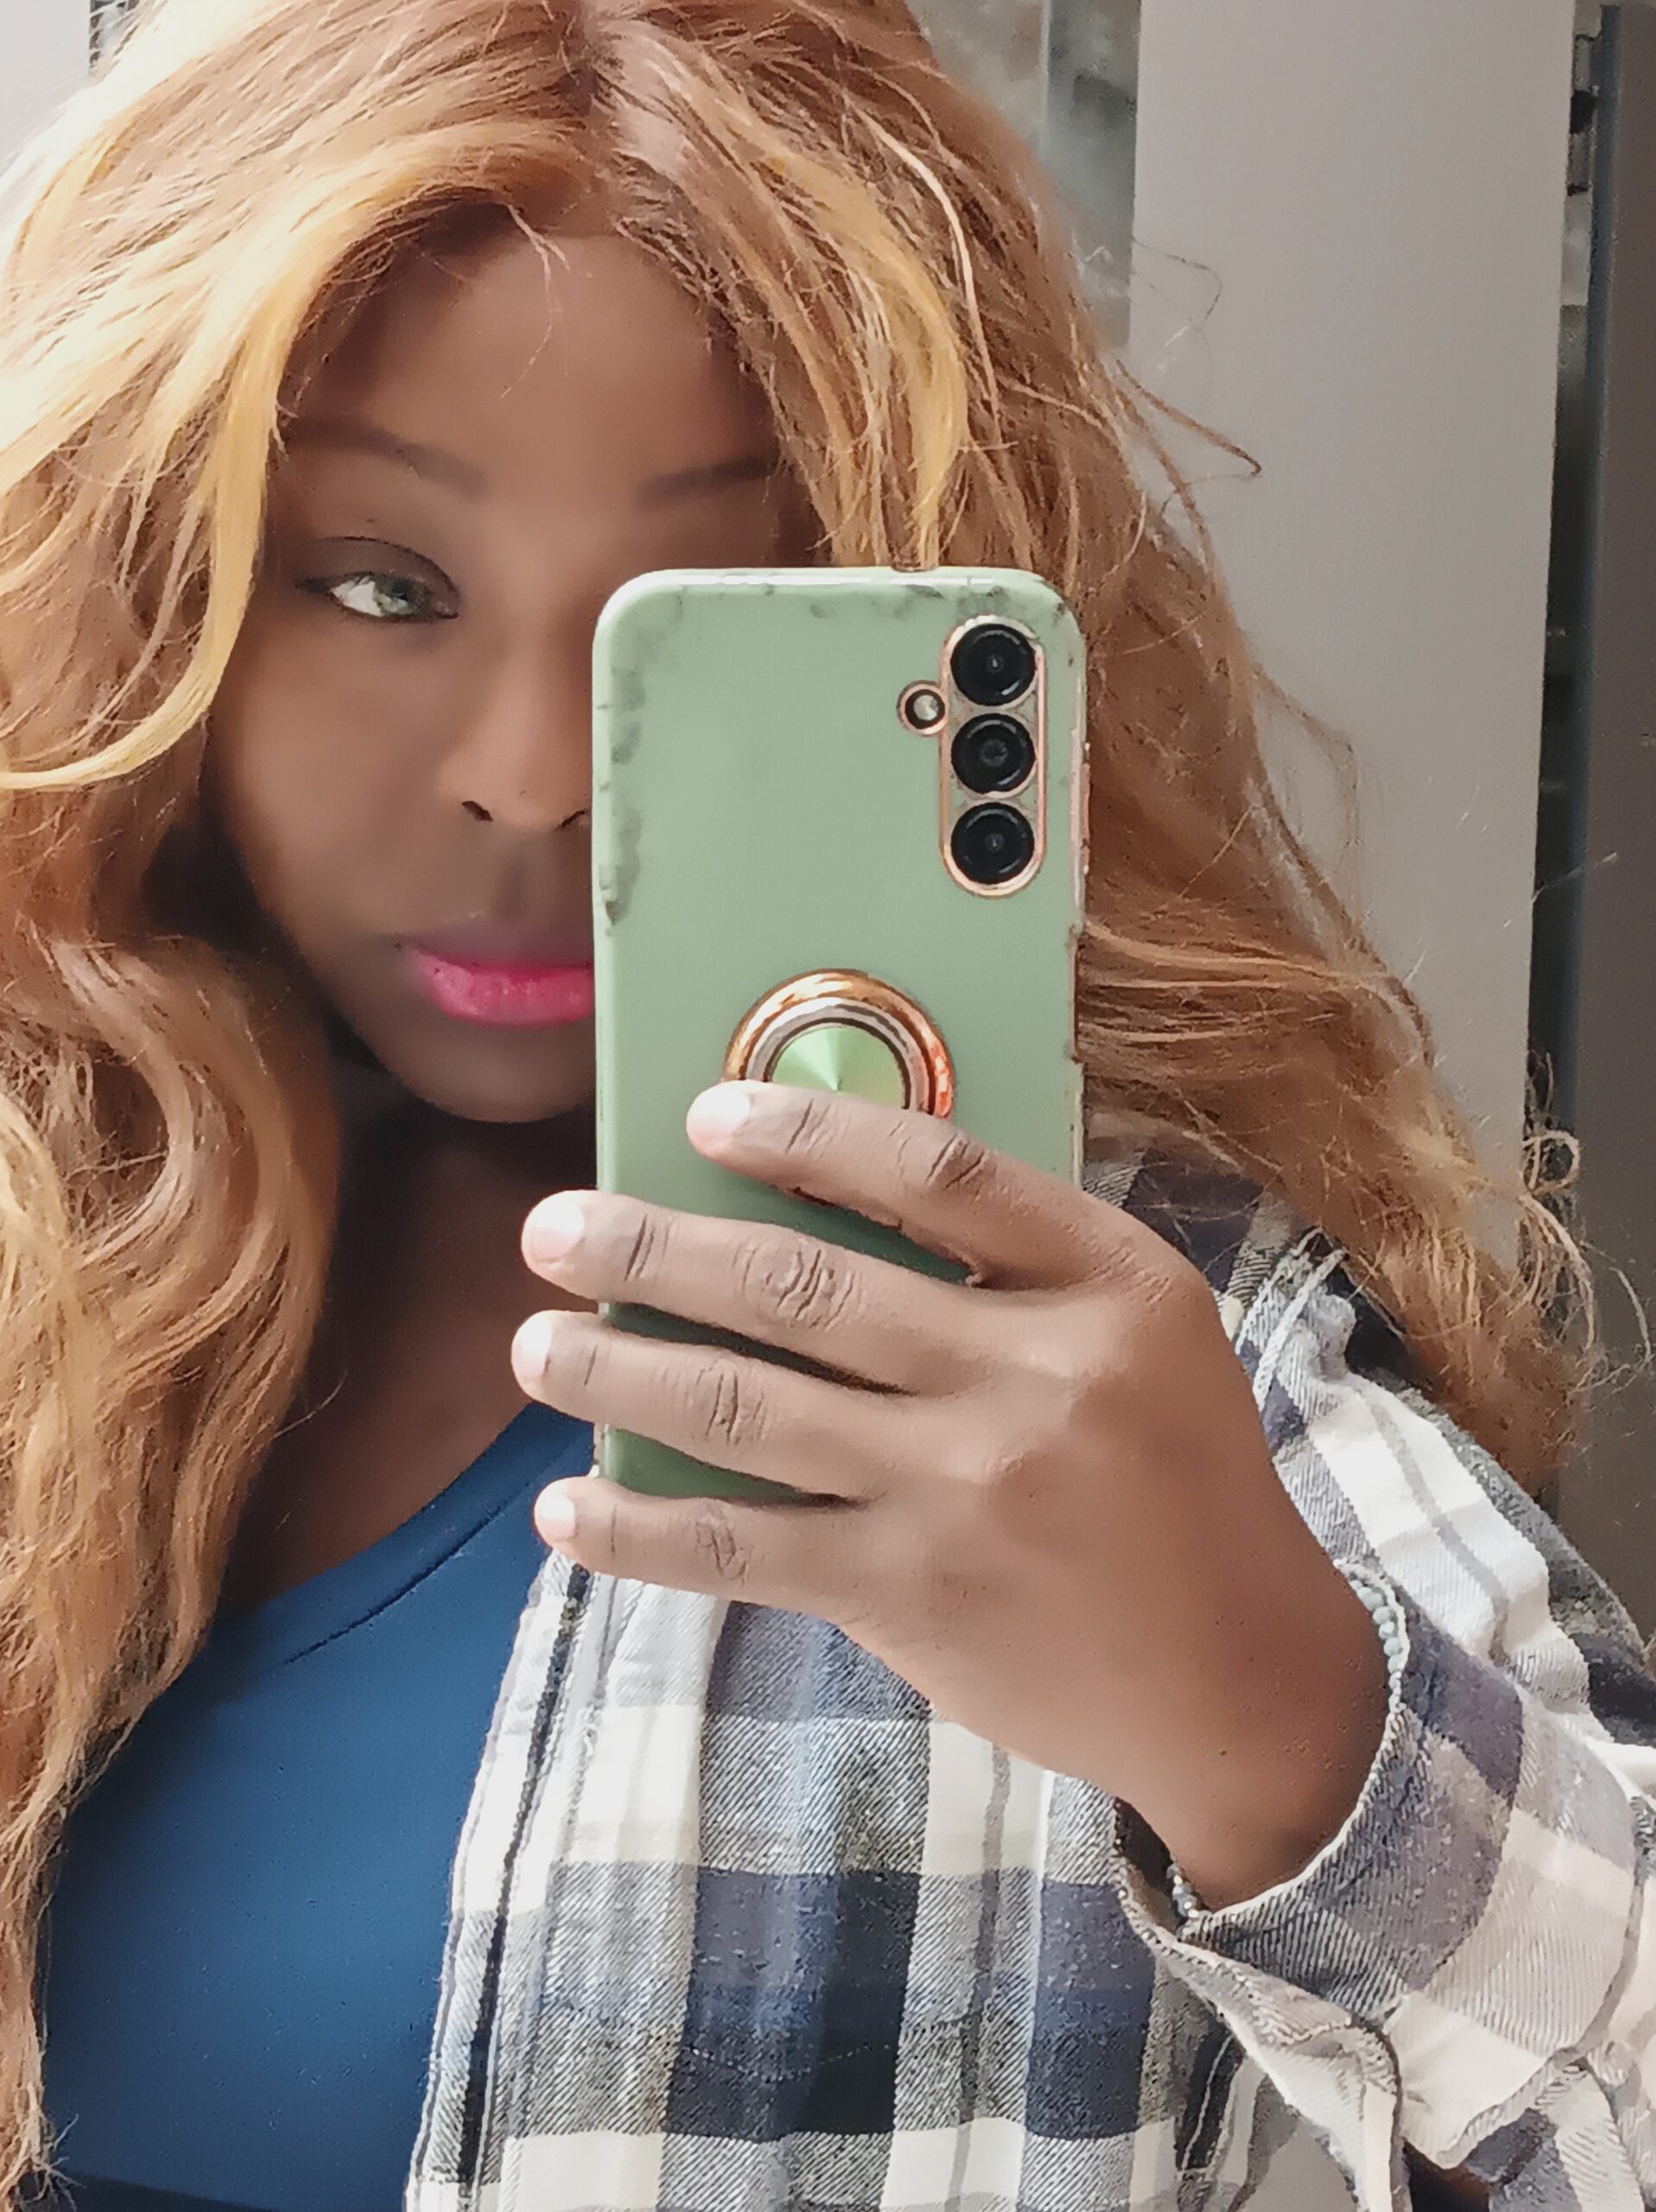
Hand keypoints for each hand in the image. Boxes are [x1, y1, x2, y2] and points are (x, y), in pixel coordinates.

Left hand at [512, 1083, 1388, 1908]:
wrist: (1237, 1674)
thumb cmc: (1174, 1477)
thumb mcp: (1141, 1332)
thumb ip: (1014, 1264)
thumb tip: (816, 1194)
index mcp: (1105, 1285)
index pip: (935, 1174)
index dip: (804, 1136)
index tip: (702, 1117)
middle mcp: (1032, 1378)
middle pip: (804, 1289)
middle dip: (654, 1253)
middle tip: (553, 1230)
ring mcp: (963, 1491)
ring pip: (748, 1410)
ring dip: (618, 1372)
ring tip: (533, 1346)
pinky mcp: (911, 1593)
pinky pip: (743, 1548)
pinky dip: (640, 1531)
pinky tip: (567, 1510)